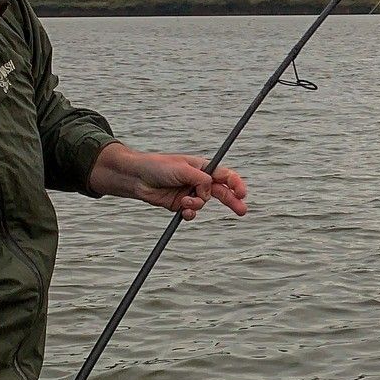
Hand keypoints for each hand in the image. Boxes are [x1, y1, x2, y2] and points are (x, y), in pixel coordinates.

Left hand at [88, 143, 249, 220]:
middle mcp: (198, 181)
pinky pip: (192, 212)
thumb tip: (209, 190)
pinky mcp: (180, 205)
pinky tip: (183, 210)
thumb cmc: (158, 166)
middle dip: (232, 201)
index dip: (235, 183)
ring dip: (196, 204)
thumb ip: (200, 179)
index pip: (224, 175)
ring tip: (184, 201)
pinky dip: (190, 213)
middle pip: (221, 192)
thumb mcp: (182, 169)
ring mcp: (190, 193)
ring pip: (204, 203)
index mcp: (202, 167)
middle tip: (242, 211)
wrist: (136, 178)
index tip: (242, 192)